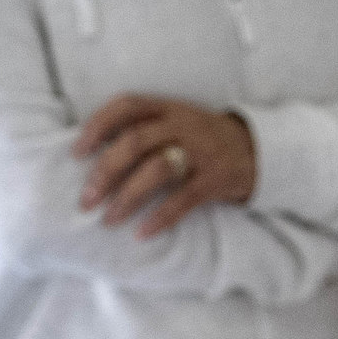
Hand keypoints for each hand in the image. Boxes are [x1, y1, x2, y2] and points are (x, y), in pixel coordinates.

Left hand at [75, 94, 257, 237]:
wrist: (260, 150)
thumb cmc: (206, 140)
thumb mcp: (178, 122)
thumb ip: (145, 128)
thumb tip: (94, 154)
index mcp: (169, 108)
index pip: (126, 106)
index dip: (97, 126)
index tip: (76, 153)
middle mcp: (184, 125)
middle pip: (135, 142)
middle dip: (105, 172)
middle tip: (86, 200)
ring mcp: (203, 151)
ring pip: (157, 170)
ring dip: (128, 197)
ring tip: (109, 220)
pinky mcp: (218, 178)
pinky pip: (184, 199)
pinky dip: (161, 217)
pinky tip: (142, 233)